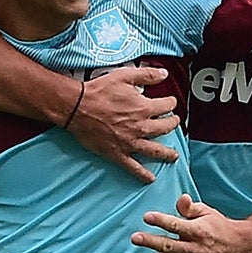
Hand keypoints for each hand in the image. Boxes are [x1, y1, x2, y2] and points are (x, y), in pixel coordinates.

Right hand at [67, 64, 180, 183]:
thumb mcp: (124, 76)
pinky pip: (134, 167)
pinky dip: (143, 174)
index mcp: (144, 108)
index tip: (171, 103)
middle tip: (174, 123)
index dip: (171, 103)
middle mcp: (141, 127)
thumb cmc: (98, 91)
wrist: (77, 107)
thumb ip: (147, 75)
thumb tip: (164, 74)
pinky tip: (150, 178)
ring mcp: (130, 143)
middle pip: (165, 128)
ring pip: (155, 151)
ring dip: (167, 154)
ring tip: (173, 155)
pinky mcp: (118, 154)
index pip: (166, 106)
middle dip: (172, 124)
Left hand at [134, 195, 251, 252]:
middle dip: (151, 242)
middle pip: (170, 245)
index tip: (146, 216)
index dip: (161, 220)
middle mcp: (195, 249)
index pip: (176, 225)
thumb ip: (190, 207)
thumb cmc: (218, 227)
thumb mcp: (207, 212)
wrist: (238, 248)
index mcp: (198, 231)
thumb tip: (181, 198)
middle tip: (135, 238)